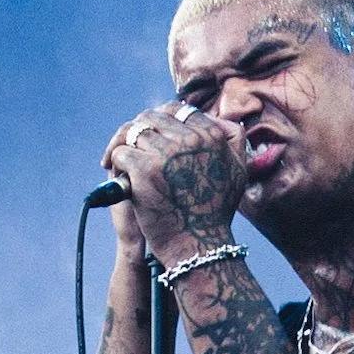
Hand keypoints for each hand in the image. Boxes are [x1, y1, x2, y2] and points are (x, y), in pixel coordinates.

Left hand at [102, 103, 248, 266]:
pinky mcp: (144, 169)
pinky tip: (119, 176)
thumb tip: (219, 119)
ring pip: (133, 132)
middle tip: (129, 145)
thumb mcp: (238, 170)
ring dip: (123, 145)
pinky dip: (115, 162)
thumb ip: (234, 139)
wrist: (197, 244)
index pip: (178, 109)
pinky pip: (121, 152)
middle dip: (138, 130)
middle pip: (151, 117)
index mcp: (212, 135)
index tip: (152, 135)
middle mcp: (190, 138)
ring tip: (117, 160)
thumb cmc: (215, 211)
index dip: (162, 120)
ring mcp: (166, 153)